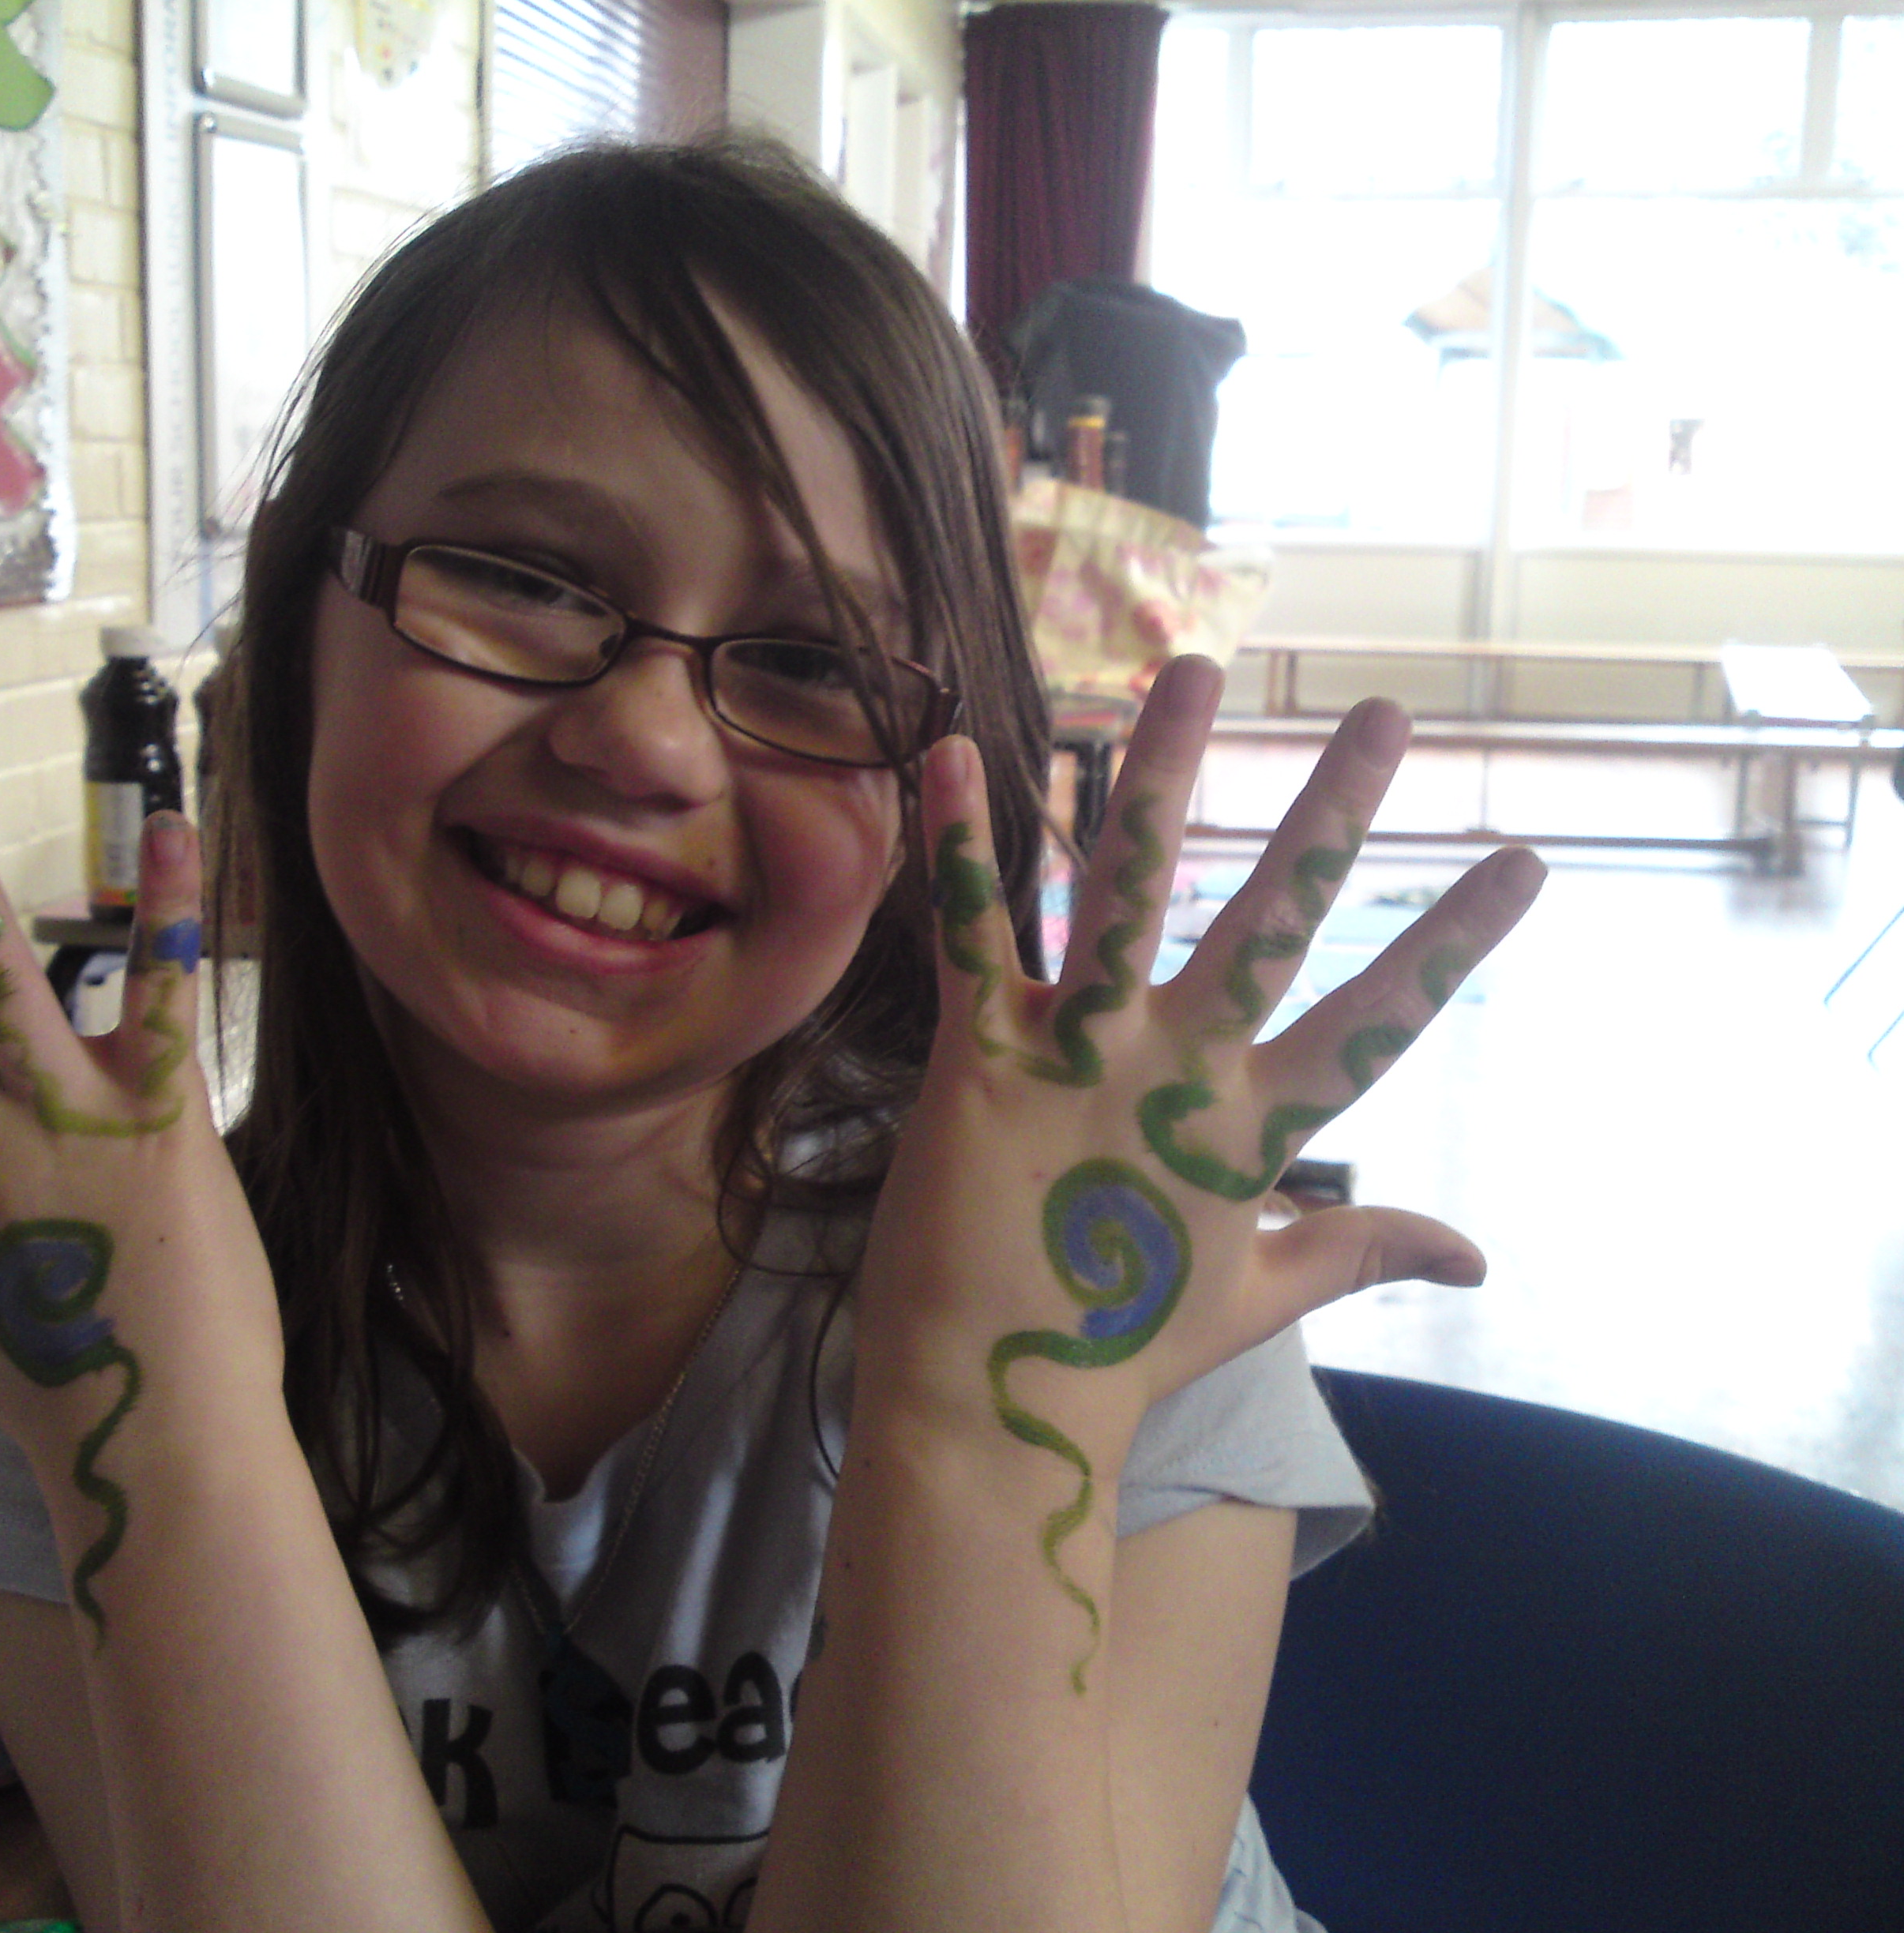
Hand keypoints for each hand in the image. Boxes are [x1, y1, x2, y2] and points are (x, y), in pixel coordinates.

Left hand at [854, 657, 1540, 1665]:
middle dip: (1329, 817)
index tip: (1524, 859)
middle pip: (1270, 925)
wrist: (989, 1407)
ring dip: (1155, 774)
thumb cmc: (1120, 1348)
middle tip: (1386, 716)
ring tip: (1188, 669)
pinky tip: (963, 750)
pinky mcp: (974, 1063)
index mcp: (1252, 1130)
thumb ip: (1361, 1249)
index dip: (1449, 944)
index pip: (1377, 1021)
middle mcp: (1177, 1076)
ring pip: (1125, 891)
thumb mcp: (1257, 1295)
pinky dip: (964, 844)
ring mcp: (1077, 1061)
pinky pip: (972, 933)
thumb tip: (1478, 1256)